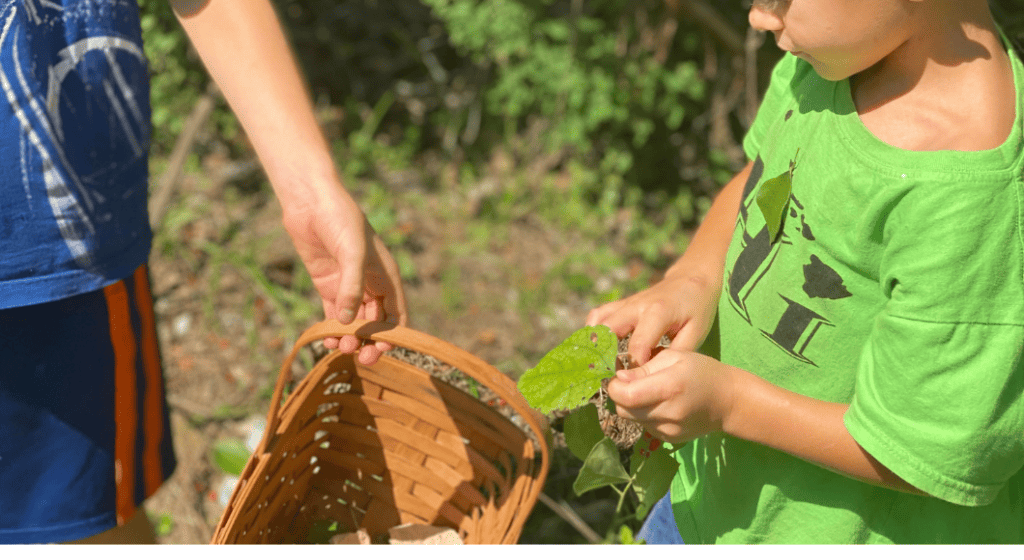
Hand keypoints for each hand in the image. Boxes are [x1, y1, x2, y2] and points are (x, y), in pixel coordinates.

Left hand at [281, 183, 407, 364]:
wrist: (311, 202)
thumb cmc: (340, 220)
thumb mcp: (352, 252)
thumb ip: (352, 287)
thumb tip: (349, 323)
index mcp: (386, 276)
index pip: (398, 314)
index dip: (393, 335)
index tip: (381, 349)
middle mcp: (371, 284)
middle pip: (377, 323)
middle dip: (370, 342)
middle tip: (360, 359)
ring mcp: (349, 286)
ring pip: (355, 322)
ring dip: (350, 339)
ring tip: (339, 348)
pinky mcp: (328, 286)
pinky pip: (334, 315)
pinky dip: (332, 330)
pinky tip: (326, 341)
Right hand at [586, 273, 718, 365]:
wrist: (692, 278)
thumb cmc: (697, 308)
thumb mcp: (696, 333)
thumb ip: (675, 354)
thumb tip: (655, 374)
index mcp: (658, 313)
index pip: (637, 346)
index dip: (635, 368)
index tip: (637, 383)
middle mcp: (636, 306)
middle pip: (608, 331)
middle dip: (605, 357)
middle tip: (610, 377)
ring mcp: (626, 303)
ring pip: (598, 321)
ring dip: (594, 344)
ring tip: (598, 365)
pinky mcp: (621, 304)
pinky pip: (598, 315)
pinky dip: (593, 331)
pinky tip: (597, 348)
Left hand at [606, 348, 738, 444]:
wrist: (728, 401)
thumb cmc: (702, 371)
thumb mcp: (674, 357)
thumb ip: (644, 368)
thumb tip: (618, 378)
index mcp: (669, 388)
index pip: (626, 396)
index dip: (615, 386)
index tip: (621, 375)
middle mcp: (667, 413)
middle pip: (623, 410)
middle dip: (621, 396)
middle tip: (632, 383)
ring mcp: (668, 430)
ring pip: (632, 420)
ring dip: (632, 406)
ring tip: (649, 392)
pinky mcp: (669, 439)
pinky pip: (644, 426)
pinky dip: (644, 415)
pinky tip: (659, 404)